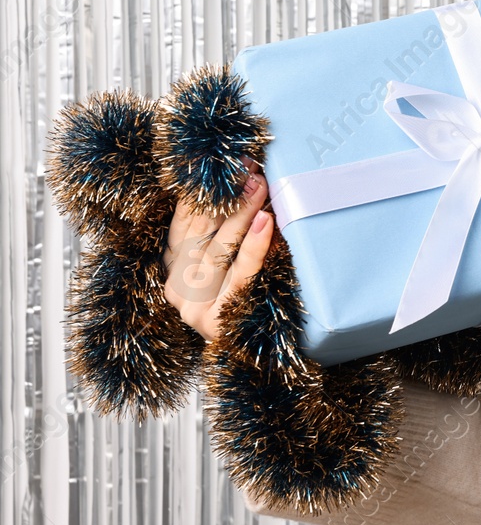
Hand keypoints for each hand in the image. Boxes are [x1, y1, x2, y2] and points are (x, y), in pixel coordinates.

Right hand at [162, 164, 274, 342]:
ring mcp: (194, 307)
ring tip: (260, 185)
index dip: (202, 192)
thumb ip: (221, 235)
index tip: (225, 165)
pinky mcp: (218, 321)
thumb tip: (244, 181)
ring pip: (219, 250)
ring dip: (241, 213)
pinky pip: (240, 275)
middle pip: (200, 232)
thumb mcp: (224, 267)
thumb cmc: (243, 305)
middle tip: (249, 168)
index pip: (181, 223)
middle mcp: (176, 288)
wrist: (256, 359)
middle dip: (225, 198)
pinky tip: (266, 222)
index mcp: (171, 271)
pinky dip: (253, 247)